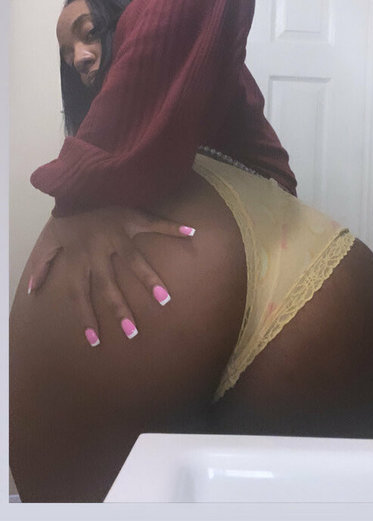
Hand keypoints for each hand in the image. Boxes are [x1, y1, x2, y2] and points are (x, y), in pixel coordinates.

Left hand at [26, 206, 195, 345]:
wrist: (77, 180)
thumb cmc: (65, 212)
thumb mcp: (49, 238)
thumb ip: (43, 264)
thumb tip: (32, 289)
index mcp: (78, 258)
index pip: (80, 294)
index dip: (86, 316)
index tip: (95, 340)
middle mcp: (97, 250)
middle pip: (108, 285)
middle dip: (120, 310)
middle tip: (133, 332)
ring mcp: (116, 234)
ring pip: (133, 261)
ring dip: (149, 280)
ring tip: (165, 299)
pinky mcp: (131, 217)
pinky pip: (154, 223)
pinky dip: (172, 228)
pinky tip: (191, 233)